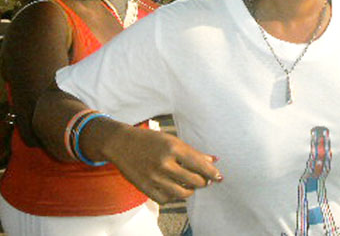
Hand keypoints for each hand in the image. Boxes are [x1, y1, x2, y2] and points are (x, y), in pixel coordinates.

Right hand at [101, 125, 221, 203]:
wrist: (121, 144)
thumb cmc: (149, 140)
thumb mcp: (171, 140)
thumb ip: (192, 152)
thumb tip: (213, 161)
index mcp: (173, 147)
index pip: (200, 164)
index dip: (212, 172)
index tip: (219, 177)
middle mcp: (164, 163)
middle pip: (194, 180)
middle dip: (203, 181)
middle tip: (204, 180)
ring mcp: (155, 178)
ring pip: (183, 193)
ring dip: (190, 190)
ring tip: (190, 185)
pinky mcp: (146, 188)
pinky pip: (167, 199)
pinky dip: (173, 196)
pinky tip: (174, 188)